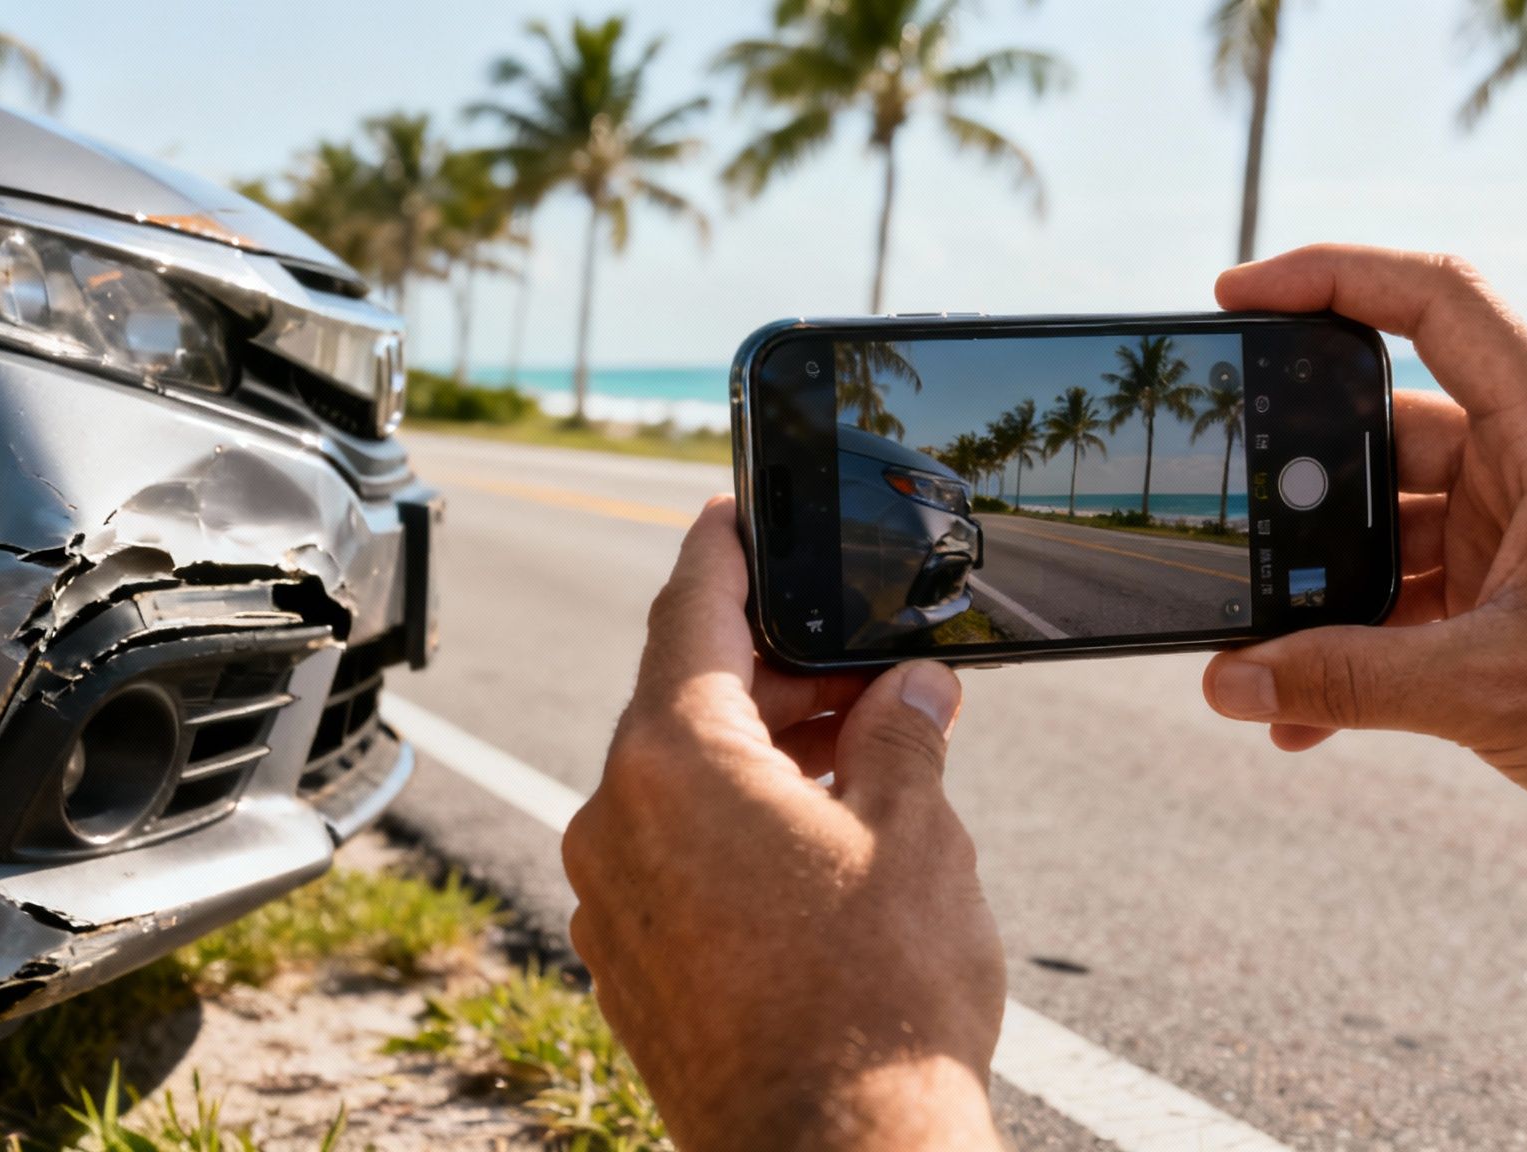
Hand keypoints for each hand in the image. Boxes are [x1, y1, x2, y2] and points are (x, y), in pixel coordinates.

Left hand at [562, 498, 1005, 1151]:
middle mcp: (614, 818)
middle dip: (782, 672)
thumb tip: (912, 691)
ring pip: (681, 781)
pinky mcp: (627, 963)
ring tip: (864, 759)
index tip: (733, 508)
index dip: (722, 546)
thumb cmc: (877, 1002)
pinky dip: (735, 825)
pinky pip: (671, 855)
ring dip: (764, 752)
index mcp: (675, 759)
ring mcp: (608, 899)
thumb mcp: (917, 833)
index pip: (690, 607)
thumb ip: (904, 735)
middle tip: (869, 669)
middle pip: (689, 697)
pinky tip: (816, 846)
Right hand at [1202, 245, 1526, 890]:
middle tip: (1226, 520)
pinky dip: (1359, 636)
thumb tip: (1226, 683)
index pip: (1433, 301)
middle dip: (1298, 484)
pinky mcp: (1513, 583)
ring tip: (1259, 649)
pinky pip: (1409, 588)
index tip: (1237, 295)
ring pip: (1387, 523)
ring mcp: (1522, 521)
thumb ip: (1346, 680)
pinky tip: (1304, 705)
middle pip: (1384, 428)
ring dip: (1323, 588)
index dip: (1329, 276)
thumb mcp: (1489, 688)